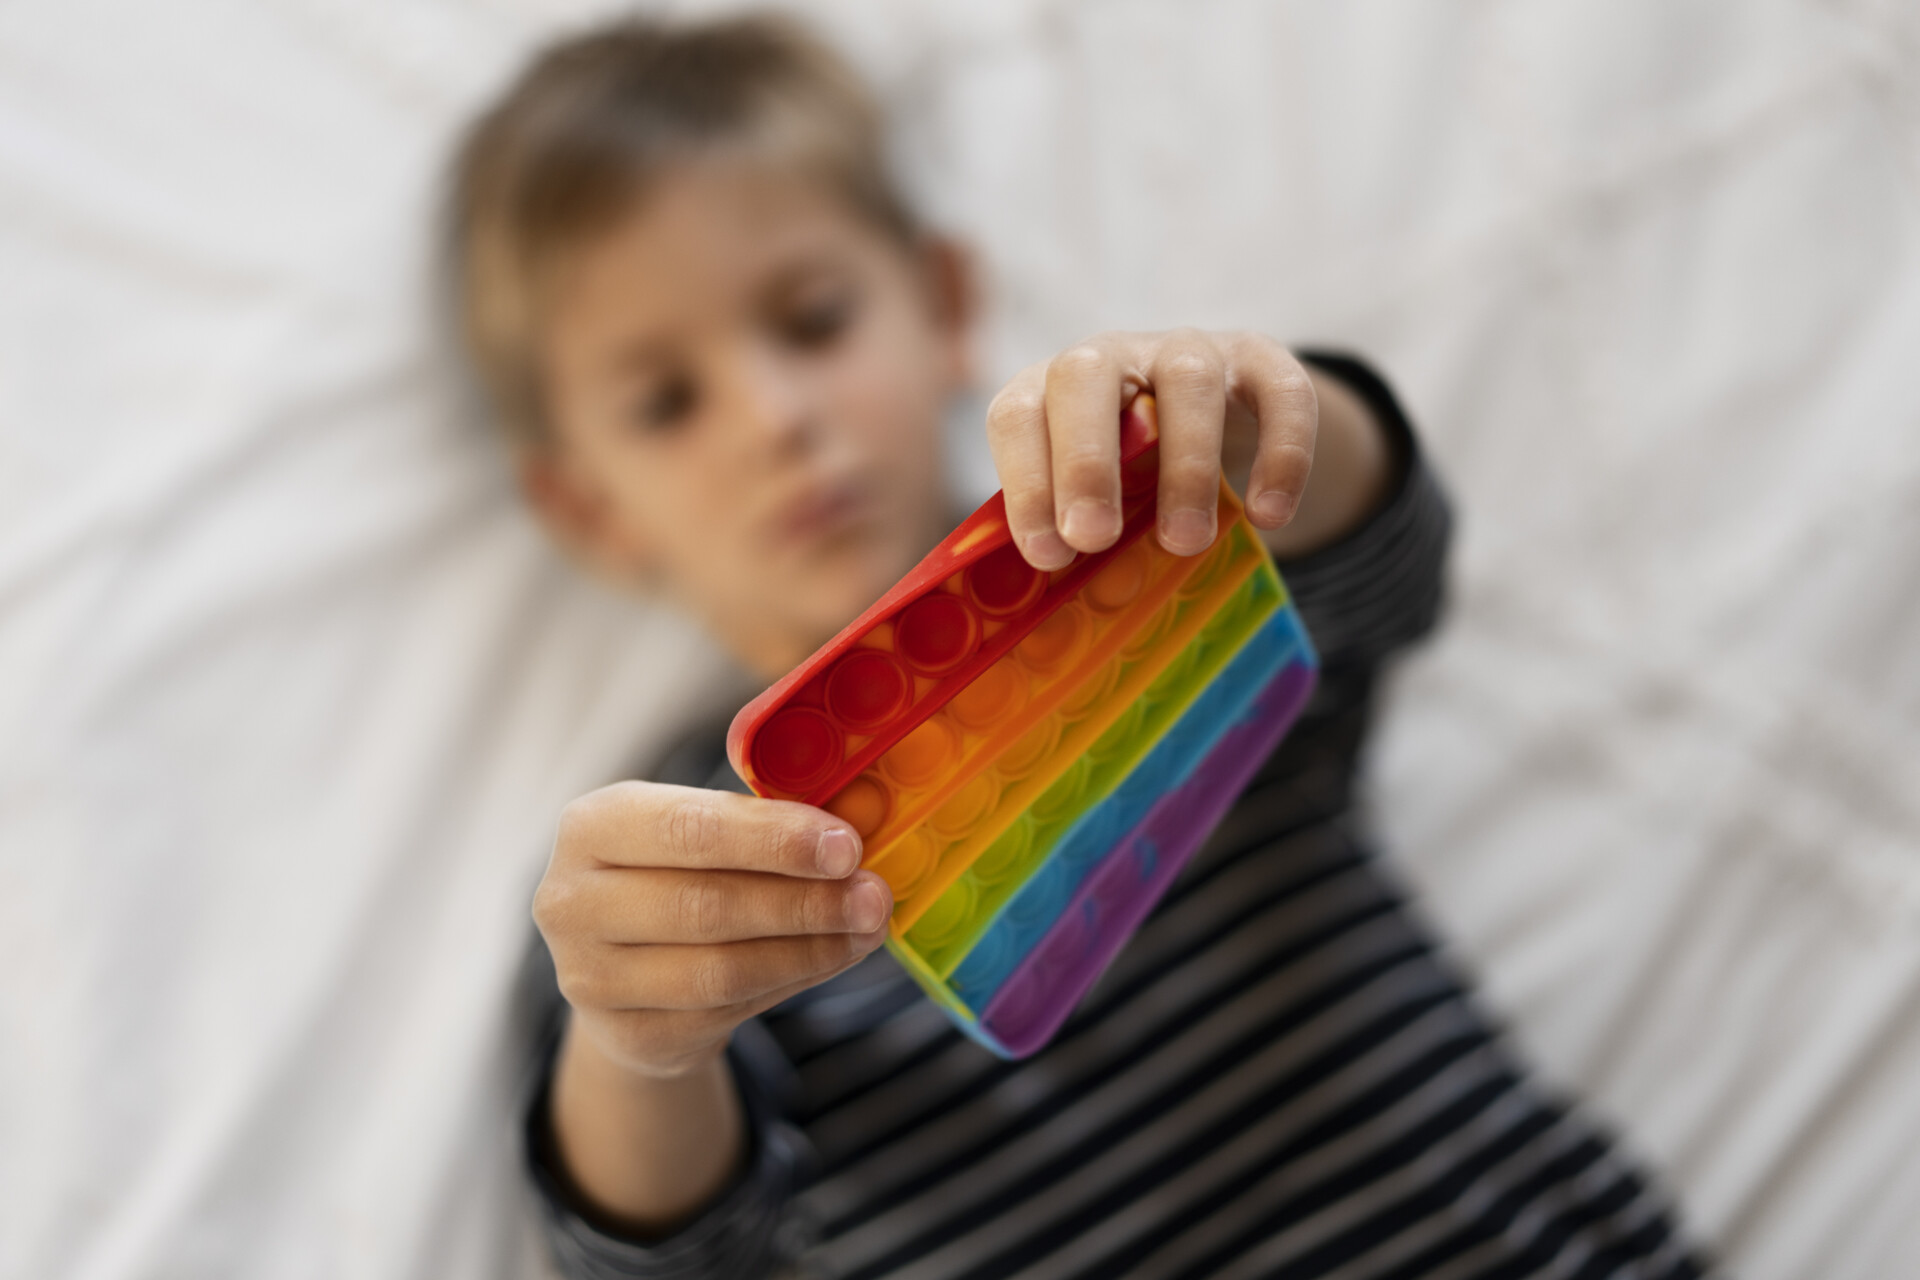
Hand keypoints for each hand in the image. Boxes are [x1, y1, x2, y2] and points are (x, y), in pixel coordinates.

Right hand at [534, 781, 891, 1078]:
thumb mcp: (702, 828)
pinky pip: (728, 1012)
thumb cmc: (677, 872)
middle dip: (803, 900)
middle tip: (872, 895)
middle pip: (706, 905)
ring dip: (809, 949)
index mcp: (590, 826)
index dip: (773, 839)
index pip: (689, 829)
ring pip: (720, 970)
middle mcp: (572, 902)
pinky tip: (832, 956)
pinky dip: (793, 981)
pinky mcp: (628, 1035)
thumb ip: (763, 823)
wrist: (624, 963)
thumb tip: (854, 829)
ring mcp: (590, 978)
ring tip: (865, 927)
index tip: (846, 846)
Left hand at [987, 330, 1320, 568]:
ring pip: (1187, 380)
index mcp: (1050, 392)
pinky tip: (1269, 516)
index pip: (1017, 415)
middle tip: (1093, 540)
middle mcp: (1112, 358)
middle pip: (1084, 374)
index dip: (1025, 483)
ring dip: (1184, 466)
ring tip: (1184, 542)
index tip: (1048, 556)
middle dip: (1085, 462)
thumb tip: (1047, 613)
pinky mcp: (1259, 360)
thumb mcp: (1094, 499)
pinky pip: (1280, 392)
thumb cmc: (1132, 476)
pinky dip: (1281, 455)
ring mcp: (1186, 350)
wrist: (1217, 418)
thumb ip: (1072, 533)